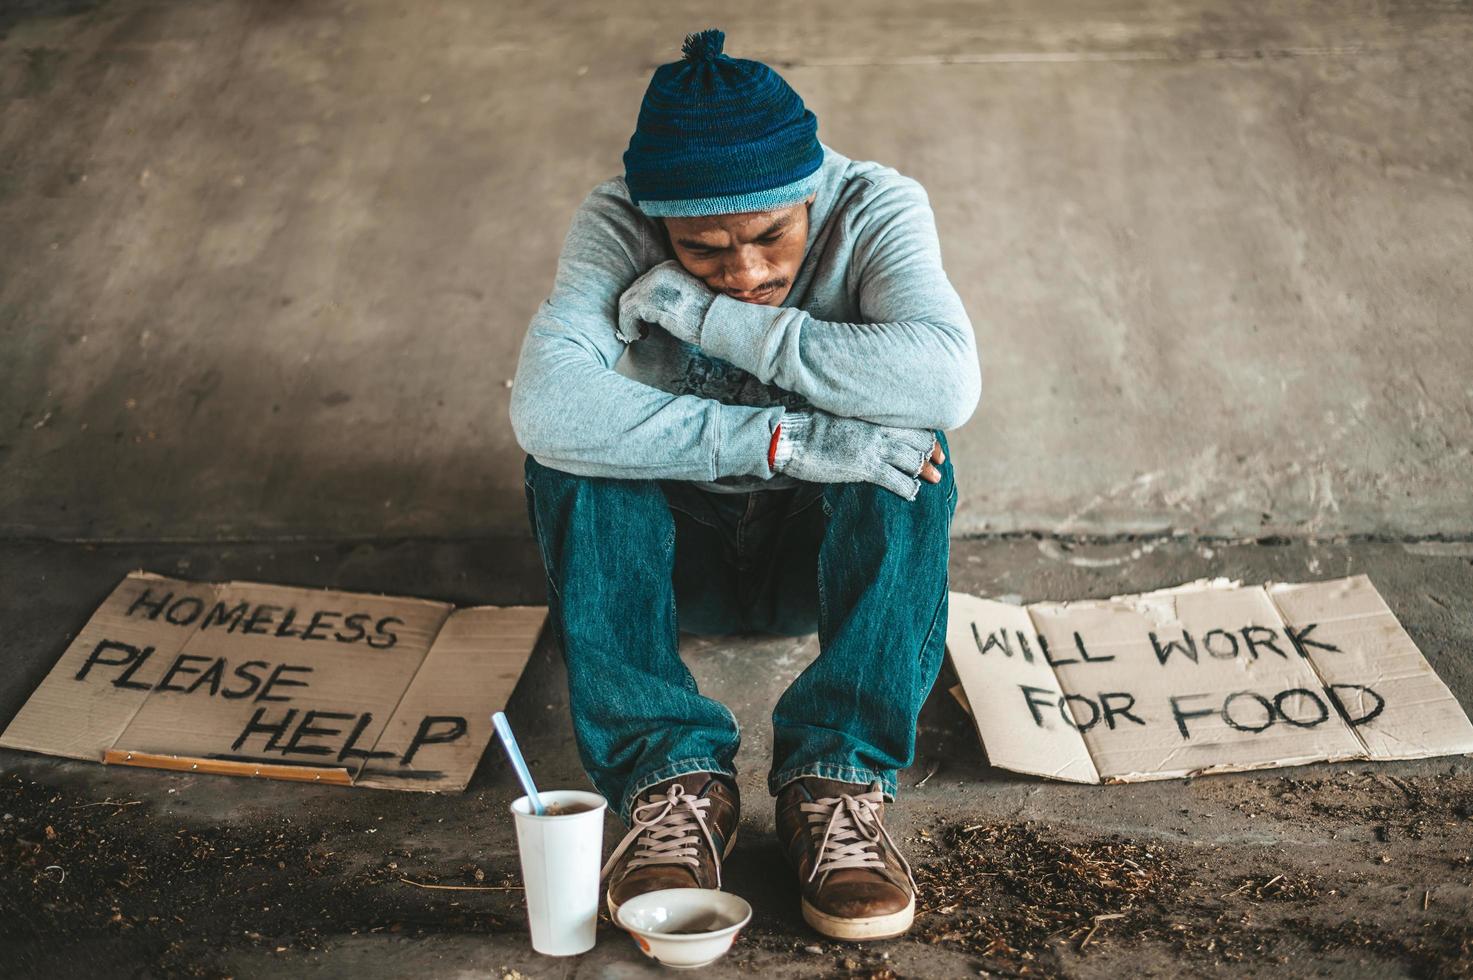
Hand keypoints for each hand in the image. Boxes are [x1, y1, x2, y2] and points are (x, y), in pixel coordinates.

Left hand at [615, 260, 714, 345]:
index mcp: (669, 267)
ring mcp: (654, 285)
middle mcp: (660, 271)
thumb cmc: (707, 313)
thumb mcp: (687, 295)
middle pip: (633, 291)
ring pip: (627, 302)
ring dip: (628, 320)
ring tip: (636, 333)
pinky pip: (628, 313)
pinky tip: (639, 335)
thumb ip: (668, 293)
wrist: (717, 320)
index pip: (643, 282)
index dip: (640, 302)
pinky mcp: (650, 301)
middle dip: (631, 312)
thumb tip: (648, 305)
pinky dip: (629, 326)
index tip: (645, 319)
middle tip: (637, 328)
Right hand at [771, 410, 941, 499]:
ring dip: (926, 471)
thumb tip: (864, 427)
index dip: (925, 433)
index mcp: (872, 415)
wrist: (792, 437)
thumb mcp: (839, 415)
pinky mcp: (866, 468)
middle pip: (918, 439)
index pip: (909, 421)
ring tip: (934, 479)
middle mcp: (879, 429)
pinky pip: (896, 479)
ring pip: (912, 459)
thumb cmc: (808, 427)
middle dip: (932, 452)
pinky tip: (912, 493)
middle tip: (940, 462)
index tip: (932, 442)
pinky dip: (908, 488)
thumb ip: (858, 420)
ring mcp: (874, 448)